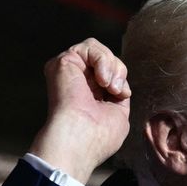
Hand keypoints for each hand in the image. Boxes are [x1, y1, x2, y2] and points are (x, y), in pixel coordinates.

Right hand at [27, 39, 131, 182]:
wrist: (80, 139)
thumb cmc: (98, 137)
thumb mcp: (118, 113)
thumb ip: (118, 96)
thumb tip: (120, 85)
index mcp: (88, 94)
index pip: (109, 73)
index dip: (121, 79)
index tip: (123, 95)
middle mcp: (76, 81)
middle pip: (106, 59)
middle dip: (119, 71)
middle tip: (116, 90)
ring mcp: (69, 71)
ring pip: (98, 50)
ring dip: (112, 65)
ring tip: (109, 86)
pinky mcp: (63, 61)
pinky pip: (90, 46)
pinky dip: (103, 60)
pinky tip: (102, 80)